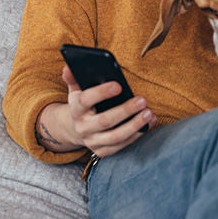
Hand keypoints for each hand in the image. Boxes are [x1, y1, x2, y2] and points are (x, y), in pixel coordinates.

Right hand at [36, 66, 155, 158]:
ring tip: (149, 113)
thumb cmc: (82, 103)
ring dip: (134, 125)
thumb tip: (68, 66)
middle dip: (125, 110)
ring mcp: (92, 142)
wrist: (76, 128)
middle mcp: (83, 128)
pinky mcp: (103, 151)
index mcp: (76, 109)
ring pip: (116, 137)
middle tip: (142, 100)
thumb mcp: (76, 89)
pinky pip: (122, 145)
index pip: (85, 100)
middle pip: (105, 121)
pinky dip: (137, 135)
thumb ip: (74, 77)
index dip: (101, 92)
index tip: (118, 85)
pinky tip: (149, 123)